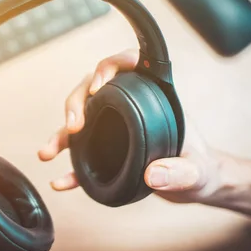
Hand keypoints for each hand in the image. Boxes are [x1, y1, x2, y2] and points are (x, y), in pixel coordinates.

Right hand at [37, 49, 233, 205]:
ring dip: (61, 134)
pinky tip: (60, 183)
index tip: (99, 84)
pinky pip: (82, 159)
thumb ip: (181, 173)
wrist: (197, 185)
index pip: (128, 66)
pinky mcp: (107, 155)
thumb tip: (154, 176)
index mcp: (152, 98)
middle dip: (76, 103)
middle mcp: (128, 109)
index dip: (110, 66)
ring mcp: (114, 130)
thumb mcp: (198, 171)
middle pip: (92, 91)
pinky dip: (69, 170)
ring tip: (47, 152)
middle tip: (74, 125)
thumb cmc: (203, 168)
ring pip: (80, 121)